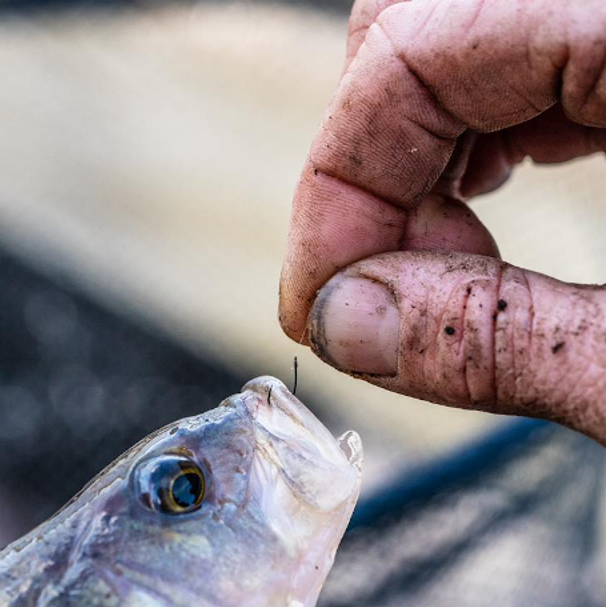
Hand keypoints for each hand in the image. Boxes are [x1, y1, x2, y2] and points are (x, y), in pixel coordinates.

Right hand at [280, 0, 605, 443]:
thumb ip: (503, 341)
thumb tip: (346, 325)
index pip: (412, 51)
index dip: (333, 187)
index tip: (314, 302)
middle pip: (419, 27)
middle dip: (367, 174)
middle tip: (373, 294)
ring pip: (460, 37)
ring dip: (415, 162)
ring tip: (434, 274)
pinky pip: (526, 50)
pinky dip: (478, 137)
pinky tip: (482, 208)